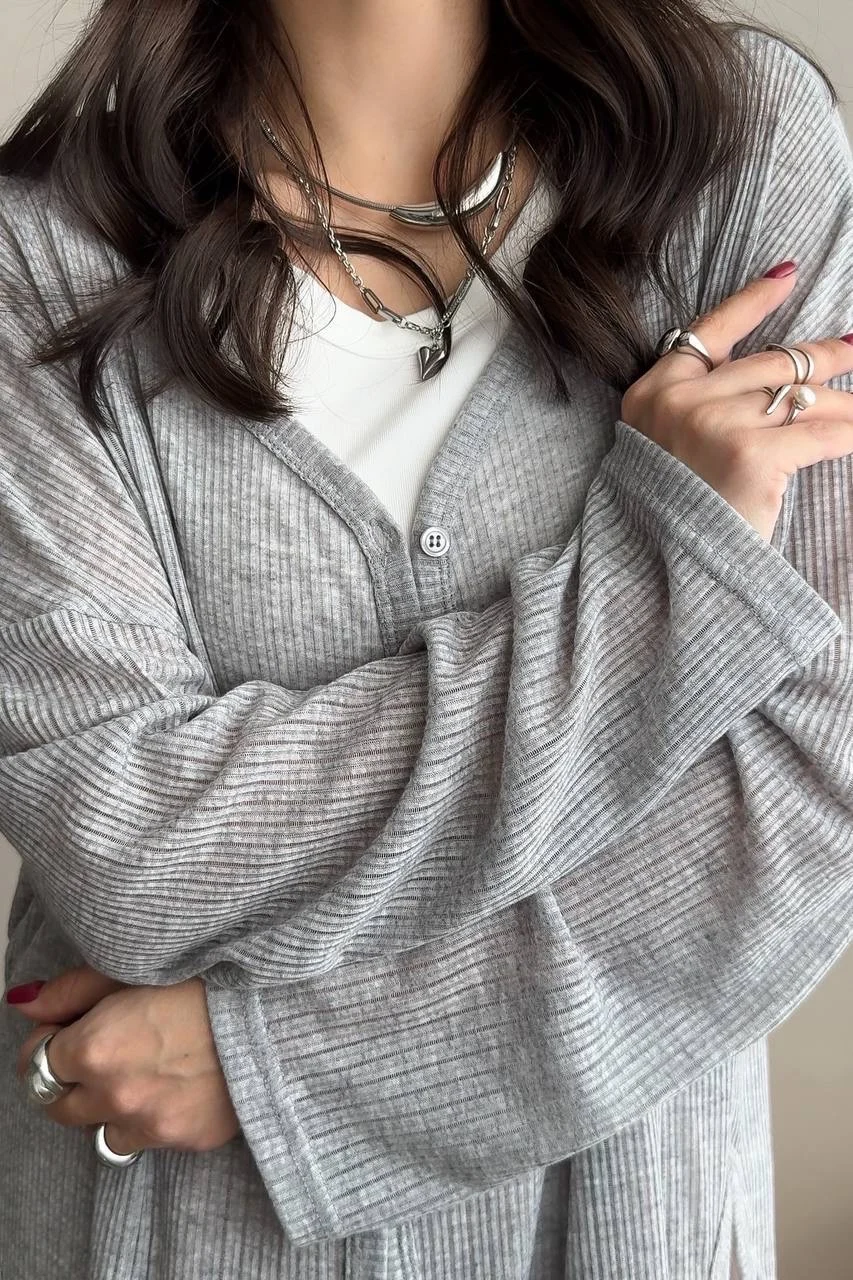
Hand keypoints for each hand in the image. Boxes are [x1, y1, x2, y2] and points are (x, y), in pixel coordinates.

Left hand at [11, 964, 239, 1154]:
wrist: (276, 1014)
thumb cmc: (207, 979)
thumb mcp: (134, 968)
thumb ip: (71, 990)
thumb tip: (23, 1001)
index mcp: (95, 1048)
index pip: (37, 1060)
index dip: (50, 1040)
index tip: (68, 1027)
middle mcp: (113, 1095)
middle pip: (58, 1105)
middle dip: (67, 1079)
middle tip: (98, 1052)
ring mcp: (148, 1125)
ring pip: (99, 1131)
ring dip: (107, 1107)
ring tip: (139, 1073)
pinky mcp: (183, 1140)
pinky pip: (146, 1140)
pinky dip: (148, 1119)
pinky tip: (174, 1085)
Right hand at [620, 264, 852, 540]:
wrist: (662, 569)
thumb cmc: (671, 514)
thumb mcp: (664, 447)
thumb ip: (698, 406)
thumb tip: (774, 378)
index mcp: (652, 392)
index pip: (711, 332)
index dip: (752, 301)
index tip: (786, 277)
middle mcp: (679, 400)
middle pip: (770, 363)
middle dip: (822, 357)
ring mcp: (713, 424)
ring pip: (801, 398)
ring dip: (842, 403)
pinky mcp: (750, 455)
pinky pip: (822, 434)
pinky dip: (850, 433)